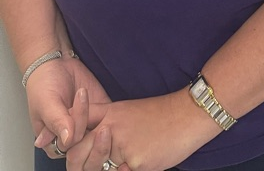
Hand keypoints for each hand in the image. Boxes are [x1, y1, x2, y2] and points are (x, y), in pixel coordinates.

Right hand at [27, 54, 110, 158]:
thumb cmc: (44, 85)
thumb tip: (68, 140)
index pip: (69, 146)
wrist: (56, 64)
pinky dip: (108, 108)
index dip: (74, 130)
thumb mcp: (47, 103)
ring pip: (99, 130)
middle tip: (79, 94)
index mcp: (52, 142)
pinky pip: (108, 117)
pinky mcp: (100, 112)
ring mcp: (87, 125)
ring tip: (82, 91)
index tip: (70, 110)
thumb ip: (57, 122)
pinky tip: (97, 96)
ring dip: (96, 113)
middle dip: (84, 118)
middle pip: (85, 139)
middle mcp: (71, 137)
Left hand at [65, 90, 220, 170]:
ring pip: (99, 170)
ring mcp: (122, 149)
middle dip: (82, 166)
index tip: (62, 148)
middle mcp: (110, 131)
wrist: (189, 114)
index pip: (74, 138)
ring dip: (106, 168)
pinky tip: (139, 163)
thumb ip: (102, 120)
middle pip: (78, 159)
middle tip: (96, 164)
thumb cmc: (160, 113)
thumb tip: (84, 136)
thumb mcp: (126, 110)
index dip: (69, 150)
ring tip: (122, 161)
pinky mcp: (137, 165)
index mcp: (107, 116)